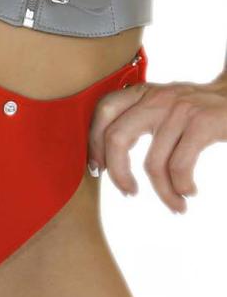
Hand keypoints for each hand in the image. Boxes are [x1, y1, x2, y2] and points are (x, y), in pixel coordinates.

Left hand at [87, 74, 226, 213]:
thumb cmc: (202, 109)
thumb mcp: (166, 105)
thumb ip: (139, 119)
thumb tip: (107, 156)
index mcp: (144, 92)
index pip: (104, 110)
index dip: (93, 143)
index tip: (99, 169)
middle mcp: (158, 97)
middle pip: (116, 137)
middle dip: (117, 173)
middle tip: (128, 192)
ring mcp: (180, 109)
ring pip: (152, 163)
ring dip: (163, 193)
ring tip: (175, 204)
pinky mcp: (202, 122)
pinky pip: (178, 167)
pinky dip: (181, 187)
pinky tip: (189, 192)